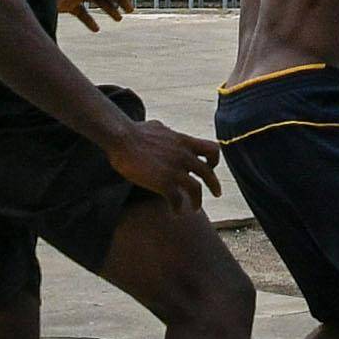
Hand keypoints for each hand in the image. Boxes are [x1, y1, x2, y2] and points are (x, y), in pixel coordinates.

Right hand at [103, 114, 225, 204]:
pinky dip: (177, 208)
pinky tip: (175, 212)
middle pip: (208, 173)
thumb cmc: (134, 131)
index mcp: (184, 141)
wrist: (122, 138)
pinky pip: (177, 200)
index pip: (212, 149)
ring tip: (194, 208)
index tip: (210, 168)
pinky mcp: (163, 182)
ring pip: (196, 189)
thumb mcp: (157, 126)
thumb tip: (162, 129)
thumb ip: (166, 132)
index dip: (214, 160)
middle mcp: (184, 155)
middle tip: (217, 194)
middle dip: (214, 185)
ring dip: (197, 201)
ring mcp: (174, 169)